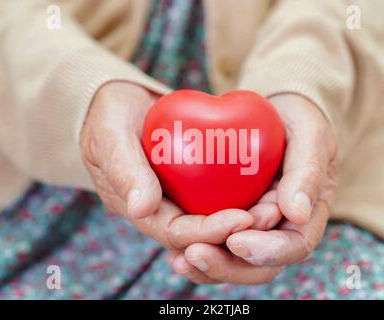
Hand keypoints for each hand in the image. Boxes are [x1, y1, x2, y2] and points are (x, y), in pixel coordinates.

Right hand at [80, 81, 252, 254]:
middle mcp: (161, 210)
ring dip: (245, 218)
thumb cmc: (108, 116)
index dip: (208, 232)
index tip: (241, 219)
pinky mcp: (190, 181)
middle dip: (235, 230)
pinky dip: (242, 194)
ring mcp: (176, 196)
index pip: (175, 233)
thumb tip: (142, 209)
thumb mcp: (109, 135)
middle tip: (269, 216)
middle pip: (201, 233)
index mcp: (138, 209)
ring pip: (213, 217)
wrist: (119, 103)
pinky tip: (267, 188)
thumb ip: (124, 169)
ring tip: (275, 208)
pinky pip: (218, 193)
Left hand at [167, 93, 337, 283]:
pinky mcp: (228, 217)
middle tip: (196, 254)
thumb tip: (297, 214)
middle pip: (260, 265)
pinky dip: (194, 248)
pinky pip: (213, 241)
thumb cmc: (295, 119)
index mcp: (307, 212)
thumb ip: (307, 170)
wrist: (273, 111)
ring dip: (208, 266)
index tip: (237, 240)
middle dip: (228, 265)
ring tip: (178, 259)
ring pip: (234, 260)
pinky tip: (172, 251)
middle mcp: (280, 226)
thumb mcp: (309, 134)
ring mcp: (254, 225)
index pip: (294, 245)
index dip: (269, 251)